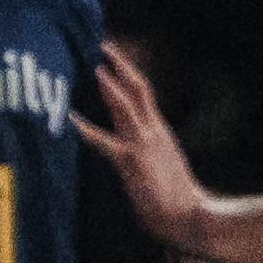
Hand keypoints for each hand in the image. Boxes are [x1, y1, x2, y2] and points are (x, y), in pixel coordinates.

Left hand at [75, 46, 221, 257]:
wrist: (193, 216)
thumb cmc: (177, 201)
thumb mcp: (162, 170)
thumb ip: (149, 159)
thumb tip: (139, 162)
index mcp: (159, 132)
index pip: (143, 96)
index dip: (127, 77)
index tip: (114, 61)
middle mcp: (153, 132)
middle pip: (138, 88)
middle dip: (121, 65)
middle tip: (105, 46)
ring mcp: (143, 144)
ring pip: (126, 104)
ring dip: (109, 84)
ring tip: (94, 64)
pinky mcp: (132, 161)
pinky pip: (104, 141)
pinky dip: (85, 129)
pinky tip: (69, 118)